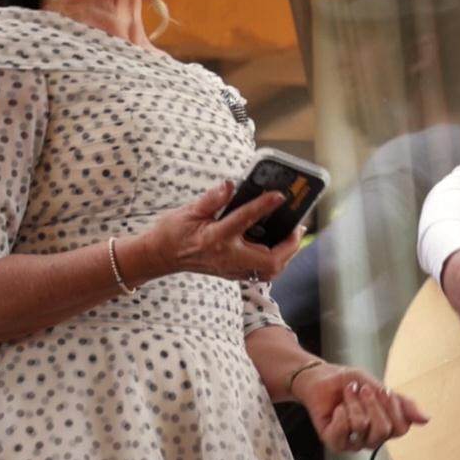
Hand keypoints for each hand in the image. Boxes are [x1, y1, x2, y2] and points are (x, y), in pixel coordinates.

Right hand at [138, 181, 304, 281]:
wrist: (161, 257)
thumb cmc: (174, 232)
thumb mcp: (189, 211)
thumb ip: (212, 199)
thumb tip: (230, 185)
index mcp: (215, 238)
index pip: (245, 220)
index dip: (264, 206)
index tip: (279, 196)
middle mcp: (227, 257)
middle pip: (269, 260)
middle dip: (289, 245)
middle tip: (298, 226)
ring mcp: (231, 269)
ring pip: (269, 270)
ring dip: (285, 254)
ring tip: (292, 235)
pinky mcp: (232, 273)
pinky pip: (261, 272)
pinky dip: (275, 259)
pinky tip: (278, 244)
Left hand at [292, 364, 427, 452]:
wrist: (323, 378)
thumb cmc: (350, 383)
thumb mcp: (380, 389)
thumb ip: (402, 404)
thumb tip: (426, 418)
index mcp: (385, 427)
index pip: (401, 428)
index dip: (394, 408)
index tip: (383, 390)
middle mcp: (371, 439)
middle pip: (383, 429)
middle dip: (372, 404)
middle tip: (362, 390)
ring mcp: (352, 442)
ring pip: (362, 426)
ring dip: (353, 403)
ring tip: (347, 393)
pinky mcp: (333, 441)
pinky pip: (342, 431)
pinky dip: (340, 413)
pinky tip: (337, 408)